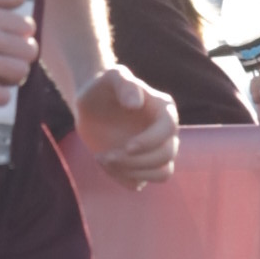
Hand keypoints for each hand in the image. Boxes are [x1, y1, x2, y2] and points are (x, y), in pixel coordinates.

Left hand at [76, 64, 178, 183]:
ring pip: (162, 173)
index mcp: (164, 110)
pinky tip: (104, 163)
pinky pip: (143, 181)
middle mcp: (165, 133)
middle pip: (165, 156)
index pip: (168, 131)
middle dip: (136, 161)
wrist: (91, 105)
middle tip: (106, 156)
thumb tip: (136, 103)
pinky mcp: (142, 166)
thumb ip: (124, 84)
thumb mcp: (111, 77)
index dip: (150, 142)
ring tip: (104, 160)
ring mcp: (155, 151)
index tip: (126, 146)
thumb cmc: (103, 87)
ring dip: (133, 173)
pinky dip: (124, 179)